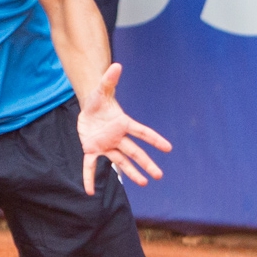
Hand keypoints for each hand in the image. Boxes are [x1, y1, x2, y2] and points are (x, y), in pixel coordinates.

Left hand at [77, 63, 171, 194]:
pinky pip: (91, 166)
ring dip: (131, 173)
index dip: (155, 140)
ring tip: (144, 183)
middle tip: (159, 175)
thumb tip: (116, 65)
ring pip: (120, 162)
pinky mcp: (92, 150)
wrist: (89, 109)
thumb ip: (109, 80)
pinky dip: (89, 178)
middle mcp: (118, 137)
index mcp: (123, 124)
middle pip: (135, 152)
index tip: (168, 148)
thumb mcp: (102, 89)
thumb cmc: (99, 100)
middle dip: (147, 164)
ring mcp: (106, 146)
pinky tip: (89, 191)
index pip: (142, 132)